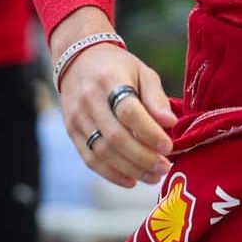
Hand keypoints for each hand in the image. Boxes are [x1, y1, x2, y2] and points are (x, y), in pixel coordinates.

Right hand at [53, 9, 177, 188]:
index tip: (168, 146)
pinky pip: (90, 159)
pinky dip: (111, 174)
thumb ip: (156, 97)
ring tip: (153, 177)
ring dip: (130, 169)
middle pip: (116, 137)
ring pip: (103, 152)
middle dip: (143, 157)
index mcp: (110, 79)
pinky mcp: (71, 131)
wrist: (78, 60)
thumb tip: (170, 123)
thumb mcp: (142, 72)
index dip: (149, 132)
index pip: (128, 111)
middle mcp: (89, 99)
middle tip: (164, 167)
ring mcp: (77, 117)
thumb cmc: (118, 68)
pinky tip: (131, 180)